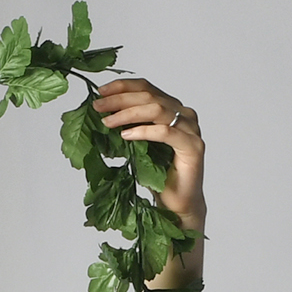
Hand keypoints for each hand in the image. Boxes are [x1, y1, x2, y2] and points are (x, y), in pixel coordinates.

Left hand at [92, 76, 204, 231]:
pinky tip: (126, 135)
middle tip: (98, 107)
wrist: (177, 204)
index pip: (147, 88)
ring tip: (107, 122)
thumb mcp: (138, 146)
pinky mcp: (193, 146)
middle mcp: (184, 115)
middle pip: (150, 96)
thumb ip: (129, 126)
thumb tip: (101, 113)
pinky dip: (143, 131)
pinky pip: (165, 132)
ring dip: (128, 113)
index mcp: (172, 109)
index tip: (100, 91)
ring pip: (157, 109)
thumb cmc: (159, 177)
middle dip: (120, 99)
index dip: (123, 86)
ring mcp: (191, 129)